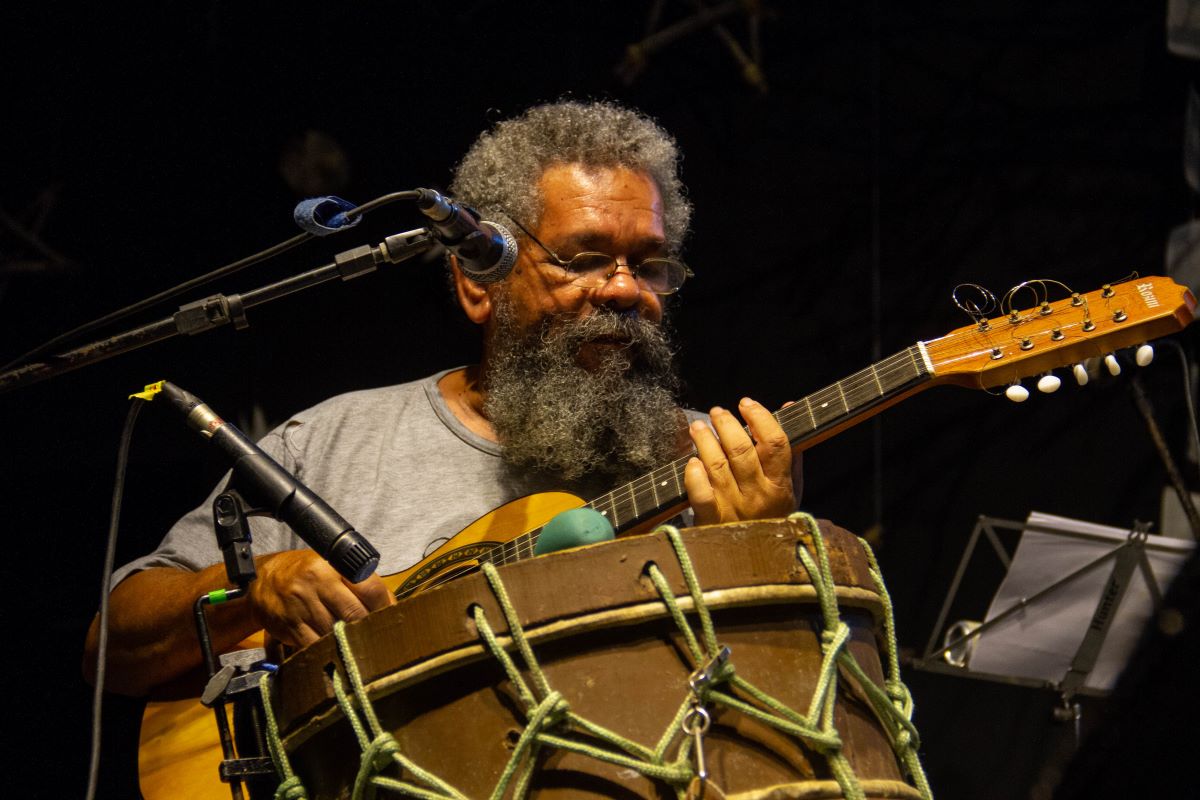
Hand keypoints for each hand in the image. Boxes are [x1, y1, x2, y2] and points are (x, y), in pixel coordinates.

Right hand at [248, 550, 393, 648]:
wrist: (263, 580)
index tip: (389, 618)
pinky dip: (326, 650)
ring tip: (352, 642)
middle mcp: (318, 582)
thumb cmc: (306, 574)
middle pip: (355, 614)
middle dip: (368, 628)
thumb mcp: (333, 568)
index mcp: (334, 565)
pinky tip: (332, 648)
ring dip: (347, 641)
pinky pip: (316, 644)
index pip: (371, 588)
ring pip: (337, 632)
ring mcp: (302, 604)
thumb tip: (392, 606)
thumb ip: (361, 584)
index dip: (385, 607)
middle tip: (375, 636)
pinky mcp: (290, 625)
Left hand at [685, 397, 796, 525]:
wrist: (758, 562)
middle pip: (740, 449)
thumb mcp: (791, 487)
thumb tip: (788, 407)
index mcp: (781, 486)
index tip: (746, 404)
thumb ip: (790, 449)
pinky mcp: (710, 521)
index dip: (760, 417)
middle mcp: (758, 496)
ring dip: (704, 440)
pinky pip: (700, 494)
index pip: (775, 443)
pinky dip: (694, 474)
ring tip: (698, 427)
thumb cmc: (773, 516)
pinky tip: (691, 461)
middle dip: (726, 423)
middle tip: (717, 412)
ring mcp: (733, 509)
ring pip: (716, 465)